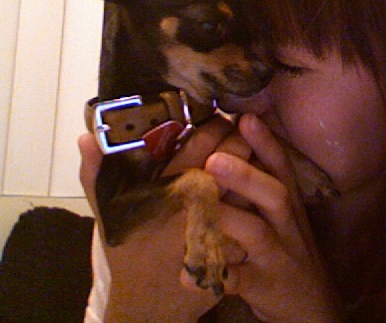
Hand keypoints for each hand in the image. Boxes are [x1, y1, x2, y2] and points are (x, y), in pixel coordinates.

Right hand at [79, 116, 245, 322]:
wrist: (145, 309)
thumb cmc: (127, 255)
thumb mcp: (108, 214)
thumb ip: (97, 174)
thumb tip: (88, 137)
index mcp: (168, 188)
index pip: (207, 140)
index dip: (219, 124)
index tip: (220, 121)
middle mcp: (198, 204)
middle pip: (235, 156)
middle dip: (240, 140)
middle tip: (238, 137)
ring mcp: (221, 227)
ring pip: (251, 182)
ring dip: (253, 166)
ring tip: (247, 161)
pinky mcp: (236, 246)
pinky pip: (256, 213)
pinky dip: (257, 198)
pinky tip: (254, 193)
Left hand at [204, 114, 345, 322]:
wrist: (313, 307)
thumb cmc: (288, 250)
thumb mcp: (283, 216)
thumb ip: (262, 186)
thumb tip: (229, 148)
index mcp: (288, 204)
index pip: (281, 167)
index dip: (266, 142)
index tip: (245, 118)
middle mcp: (287, 224)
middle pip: (274, 193)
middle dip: (246, 175)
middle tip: (214, 160)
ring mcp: (278, 255)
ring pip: (257, 233)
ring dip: (229, 219)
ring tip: (202, 209)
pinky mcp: (267, 286)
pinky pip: (241, 281)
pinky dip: (217, 276)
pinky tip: (188, 274)